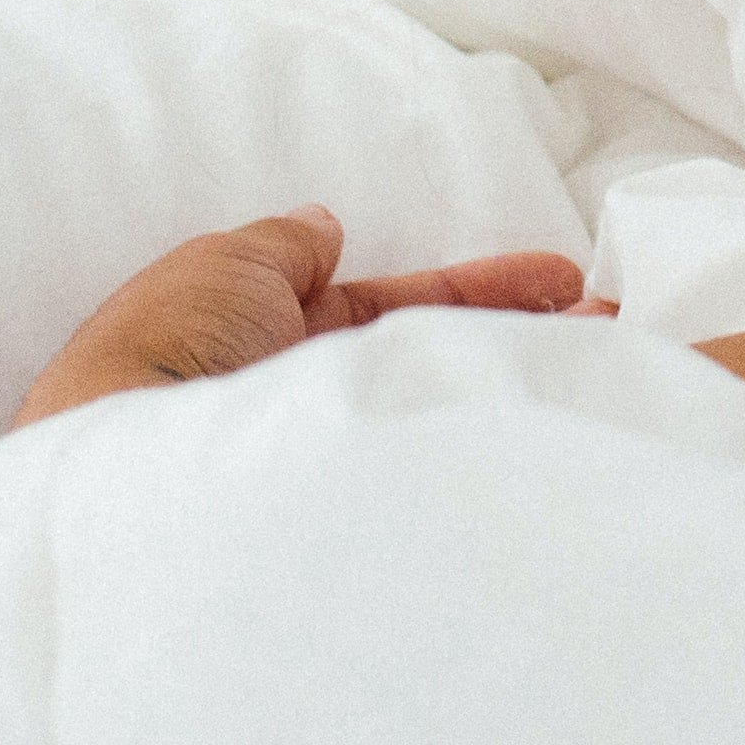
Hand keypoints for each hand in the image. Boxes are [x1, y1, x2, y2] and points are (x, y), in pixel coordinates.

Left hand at [12, 205, 604, 428]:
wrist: (132, 468)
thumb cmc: (164, 353)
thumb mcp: (223, 264)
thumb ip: (280, 246)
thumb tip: (325, 228)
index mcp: (268, 347)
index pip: (389, 310)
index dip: (472, 289)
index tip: (560, 279)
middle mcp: (305, 410)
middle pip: (427, 365)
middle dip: (520, 337)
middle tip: (610, 324)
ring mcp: (331, 465)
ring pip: (438, 412)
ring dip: (520, 384)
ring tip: (612, 365)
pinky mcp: (352, 516)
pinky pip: (438, 465)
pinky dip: (495, 441)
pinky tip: (555, 422)